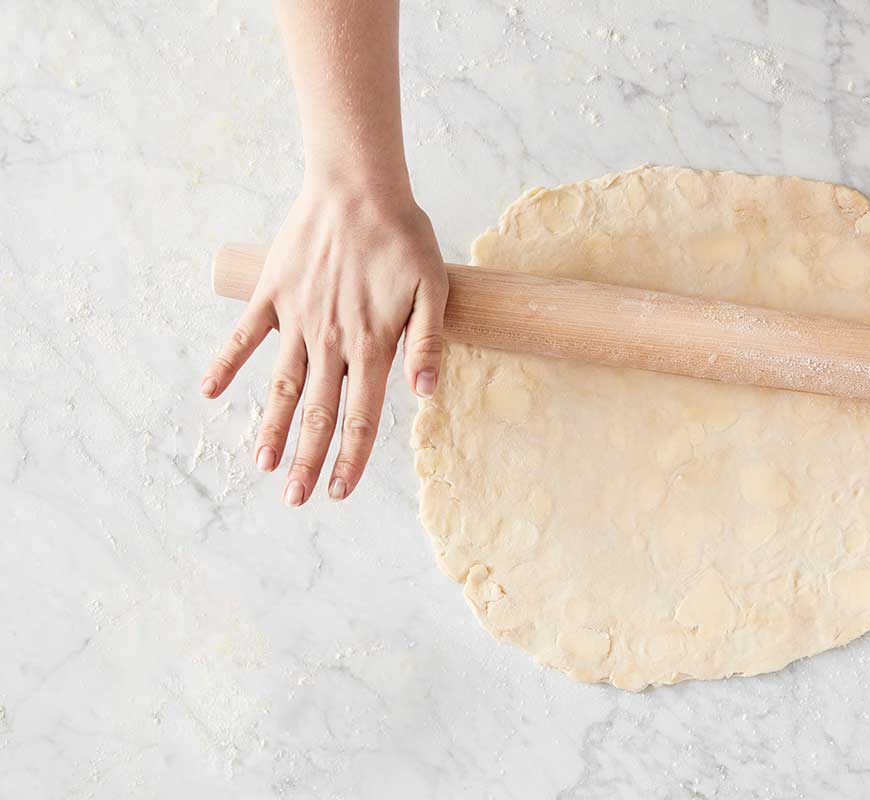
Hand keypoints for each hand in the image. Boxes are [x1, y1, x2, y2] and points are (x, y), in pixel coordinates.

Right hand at [199, 179, 447, 504]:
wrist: (357, 186)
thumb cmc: (402, 237)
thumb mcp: (433, 289)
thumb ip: (428, 343)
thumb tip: (426, 394)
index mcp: (371, 344)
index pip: (362, 414)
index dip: (351, 456)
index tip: (339, 490)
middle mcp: (330, 339)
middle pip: (316, 411)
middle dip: (307, 459)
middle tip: (296, 498)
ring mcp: (296, 318)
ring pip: (280, 384)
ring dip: (271, 426)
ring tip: (262, 464)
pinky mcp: (272, 293)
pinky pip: (244, 335)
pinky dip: (226, 363)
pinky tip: (210, 393)